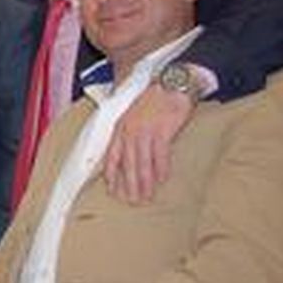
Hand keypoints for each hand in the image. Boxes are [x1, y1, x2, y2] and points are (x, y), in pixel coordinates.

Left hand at [103, 85, 193, 203]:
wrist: (171, 82)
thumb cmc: (153, 99)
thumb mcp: (133, 115)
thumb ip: (129, 133)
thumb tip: (129, 155)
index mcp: (120, 128)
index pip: (112, 157)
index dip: (112, 175)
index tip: (113, 191)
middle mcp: (129, 131)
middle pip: (127, 164)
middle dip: (129, 185)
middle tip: (132, 201)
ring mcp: (145, 131)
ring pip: (142, 163)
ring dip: (144, 182)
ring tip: (146, 196)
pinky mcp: (161, 130)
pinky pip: (160, 155)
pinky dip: (161, 169)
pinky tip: (161, 180)